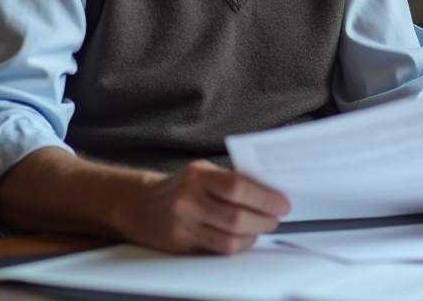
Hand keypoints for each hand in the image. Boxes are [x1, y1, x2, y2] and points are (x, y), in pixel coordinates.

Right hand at [115, 160, 289, 253]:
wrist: (139, 205)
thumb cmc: (180, 186)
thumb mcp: (203, 172)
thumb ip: (232, 180)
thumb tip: (270, 192)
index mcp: (197, 176)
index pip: (237, 188)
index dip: (265, 198)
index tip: (282, 203)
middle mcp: (188, 201)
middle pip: (236, 218)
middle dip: (264, 220)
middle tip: (276, 218)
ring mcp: (183, 226)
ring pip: (229, 240)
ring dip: (254, 235)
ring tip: (262, 227)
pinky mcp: (182, 246)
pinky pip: (218, 251)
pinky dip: (238, 245)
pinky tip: (244, 237)